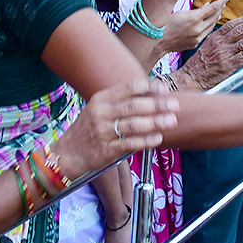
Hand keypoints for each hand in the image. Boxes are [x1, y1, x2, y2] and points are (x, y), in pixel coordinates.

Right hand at [51, 78, 180, 177]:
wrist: (67, 155)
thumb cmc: (87, 131)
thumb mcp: (97, 110)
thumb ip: (119, 102)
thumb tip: (150, 95)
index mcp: (101, 99)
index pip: (128, 88)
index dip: (149, 87)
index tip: (164, 88)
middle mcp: (101, 113)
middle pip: (134, 105)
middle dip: (157, 104)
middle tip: (175, 105)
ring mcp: (103, 132)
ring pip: (134, 124)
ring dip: (156, 122)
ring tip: (172, 121)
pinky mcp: (107, 150)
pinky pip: (131, 143)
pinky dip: (146, 141)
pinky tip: (158, 139)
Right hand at [159, 0, 224, 53]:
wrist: (158, 41)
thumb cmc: (165, 24)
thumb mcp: (180, 12)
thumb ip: (195, 10)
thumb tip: (206, 7)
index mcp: (194, 19)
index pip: (212, 8)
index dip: (221, 2)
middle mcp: (198, 29)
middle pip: (215, 17)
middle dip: (220, 9)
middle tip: (222, 2)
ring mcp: (197, 38)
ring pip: (212, 26)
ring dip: (215, 18)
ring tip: (217, 12)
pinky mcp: (195, 43)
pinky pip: (206, 33)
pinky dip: (208, 26)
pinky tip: (207, 23)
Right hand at [179, 13, 242, 88]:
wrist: (192, 77)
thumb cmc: (198, 63)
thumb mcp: (206, 46)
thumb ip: (217, 39)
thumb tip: (229, 34)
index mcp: (214, 38)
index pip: (230, 25)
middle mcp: (220, 44)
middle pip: (239, 31)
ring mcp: (225, 54)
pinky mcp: (229, 65)